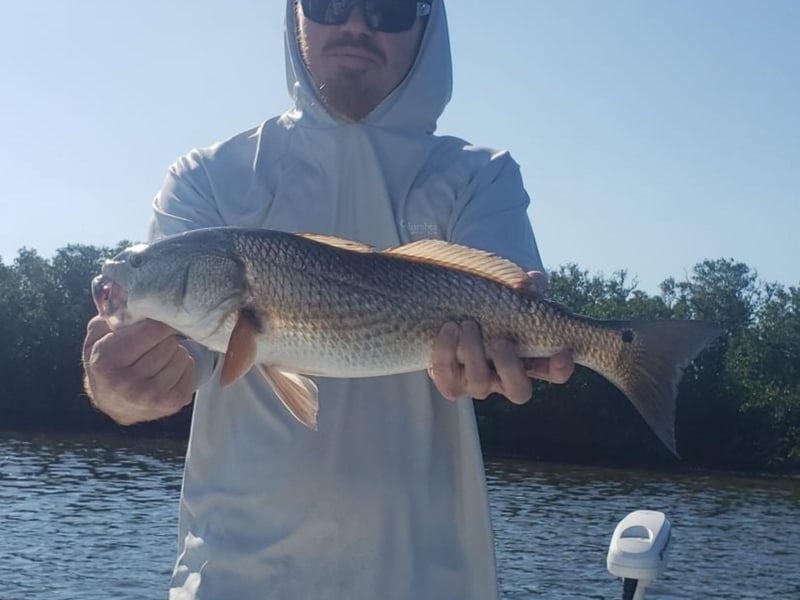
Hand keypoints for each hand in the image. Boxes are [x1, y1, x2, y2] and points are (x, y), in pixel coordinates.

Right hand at [82, 316, 194, 424]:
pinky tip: (168, 372)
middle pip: (169, 343)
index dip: (158, 322)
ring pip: (182, 356)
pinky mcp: (170, 404)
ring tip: (160, 359)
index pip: (151, 330)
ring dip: (174, 353)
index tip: (158, 321)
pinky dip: (183, 368)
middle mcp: (126, 382)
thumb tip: (128, 292)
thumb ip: (111, 314)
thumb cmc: (107, 364)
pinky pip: (191, 371)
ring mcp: (150, 396)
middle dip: (164, 339)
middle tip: (154, 344)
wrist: (113, 402)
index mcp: (106, 360)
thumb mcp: (98, 337)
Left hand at [427, 270, 574, 404]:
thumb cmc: (488, 299)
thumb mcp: (509, 288)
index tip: (562, 351)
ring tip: (467, 324)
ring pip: (480, 384)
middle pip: (519, 391)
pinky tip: (448, 328)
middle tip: (501, 341)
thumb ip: (525, 285)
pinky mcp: (450, 382)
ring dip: (474, 354)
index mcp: (529, 357)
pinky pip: (447, 378)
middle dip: (510, 367)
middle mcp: (504, 377)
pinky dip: (446, 353)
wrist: (449, 303)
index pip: (555, 373)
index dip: (560, 367)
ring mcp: (477, 382)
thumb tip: (531, 281)